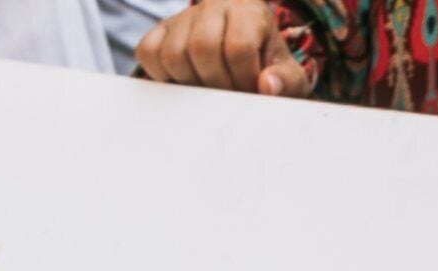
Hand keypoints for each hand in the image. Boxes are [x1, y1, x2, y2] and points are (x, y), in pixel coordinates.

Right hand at [136, 0, 314, 94]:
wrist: (248, 53)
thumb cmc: (268, 67)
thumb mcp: (289, 75)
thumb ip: (286, 81)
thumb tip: (266, 87)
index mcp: (248, 10)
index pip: (238, 47)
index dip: (243, 79)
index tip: (250, 91)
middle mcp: (214, 5)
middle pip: (202, 48)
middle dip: (216, 83)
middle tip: (228, 95)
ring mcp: (183, 17)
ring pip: (173, 53)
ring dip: (190, 82)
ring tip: (210, 89)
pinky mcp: (161, 30)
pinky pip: (148, 53)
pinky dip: (162, 75)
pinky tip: (185, 81)